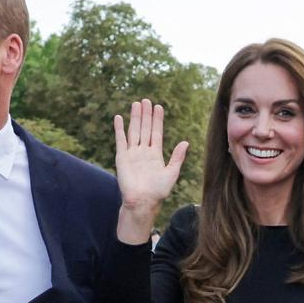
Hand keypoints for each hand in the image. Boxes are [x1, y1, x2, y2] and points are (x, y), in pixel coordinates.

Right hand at [113, 98, 187, 242]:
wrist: (143, 202)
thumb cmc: (158, 191)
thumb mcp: (172, 173)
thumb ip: (177, 157)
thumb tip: (185, 142)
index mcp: (155, 154)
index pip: (156, 132)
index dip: (157, 120)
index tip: (158, 107)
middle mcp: (143, 152)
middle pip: (145, 128)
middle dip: (146, 115)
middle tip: (146, 100)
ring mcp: (132, 154)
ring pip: (134, 131)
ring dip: (135, 118)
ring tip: (136, 104)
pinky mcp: (122, 158)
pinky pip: (120, 140)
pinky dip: (119, 129)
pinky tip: (118, 118)